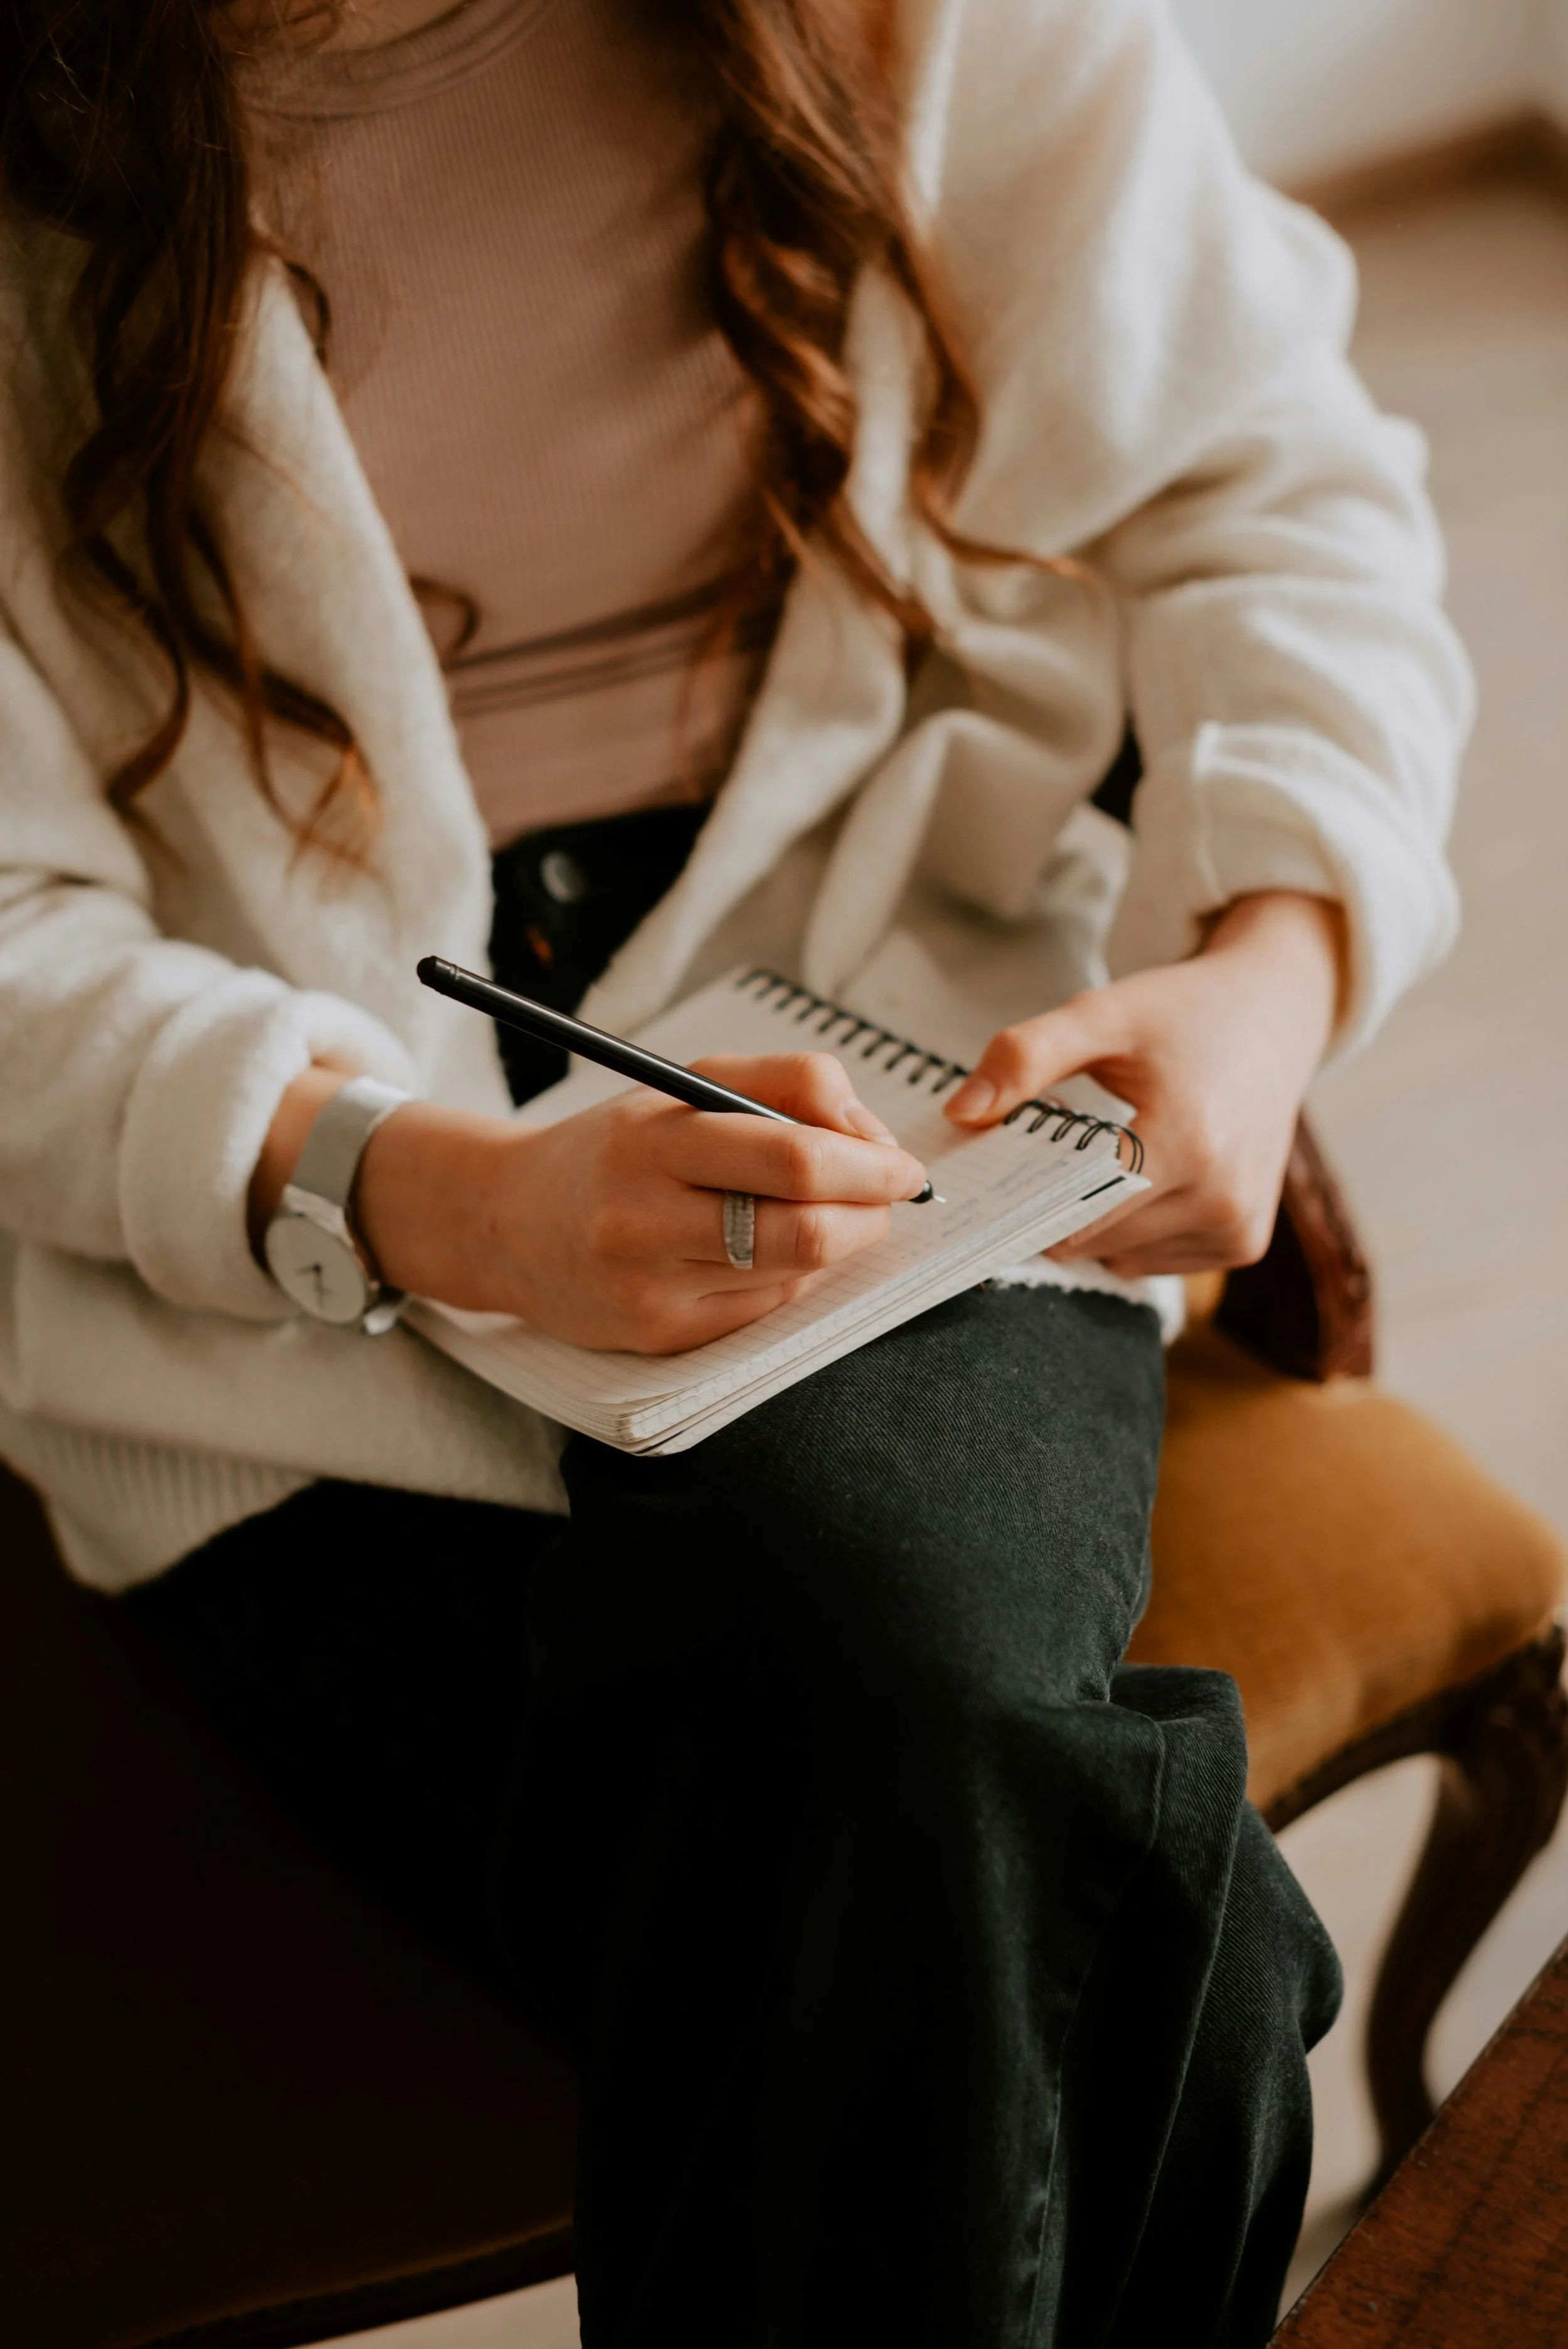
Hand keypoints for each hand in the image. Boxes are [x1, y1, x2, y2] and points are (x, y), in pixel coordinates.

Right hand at [346, 1052, 925, 1353]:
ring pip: (797, 1274)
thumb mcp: (686, 1084)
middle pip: (809, 1229)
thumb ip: (788, 1085)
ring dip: (840, 1241)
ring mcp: (651, 1290)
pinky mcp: (660, 1337)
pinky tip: (769, 1252)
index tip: (902, 1164)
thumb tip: (873, 1139)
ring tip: (831, 1211)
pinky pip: (766, 1310)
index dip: (871, 1163)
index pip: (794, 1156)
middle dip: (872, 1210)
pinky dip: (792, 1277)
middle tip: (887, 1192)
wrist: (506, 1222)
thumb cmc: (615, 1148)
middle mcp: (645, 1221)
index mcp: (652, 1141)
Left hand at [943, 892, 1344, 1276]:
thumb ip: (1026, 1057)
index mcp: (1187, 1141)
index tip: (999, 1168)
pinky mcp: (1244, 1243)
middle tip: (1060, 1144)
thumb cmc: (1183, 1014)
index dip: (1023, 1194)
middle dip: (1055, 1202)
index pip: (1072, 1210)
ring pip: (1117, 1258)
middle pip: (1089, 1240)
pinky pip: (1152, 1262)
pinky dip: (1133, 1231)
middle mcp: (1221, 1197)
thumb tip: (960, 1113)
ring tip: (1114, 1151)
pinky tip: (1149, 1175)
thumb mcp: (1102, 1014)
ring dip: (1095, 1220)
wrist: (1275, 1017)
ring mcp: (1236, 1228)